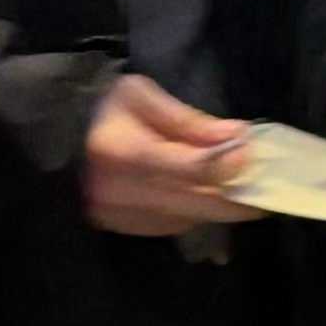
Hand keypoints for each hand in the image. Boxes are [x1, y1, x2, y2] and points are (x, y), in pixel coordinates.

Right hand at [82, 72, 257, 236]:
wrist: (54, 138)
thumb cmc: (101, 107)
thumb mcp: (140, 95)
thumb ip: (187, 120)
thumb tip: (236, 137)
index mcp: (123, 153)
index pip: (187, 170)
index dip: (225, 166)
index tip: (252, 153)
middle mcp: (122, 193)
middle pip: (197, 204)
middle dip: (239, 198)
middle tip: (271, 185)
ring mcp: (122, 217)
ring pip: (191, 219)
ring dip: (223, 207)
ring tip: (246, 188)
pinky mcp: (126, 230)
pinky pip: (176, 226)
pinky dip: (199, 212)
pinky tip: (211, 197)